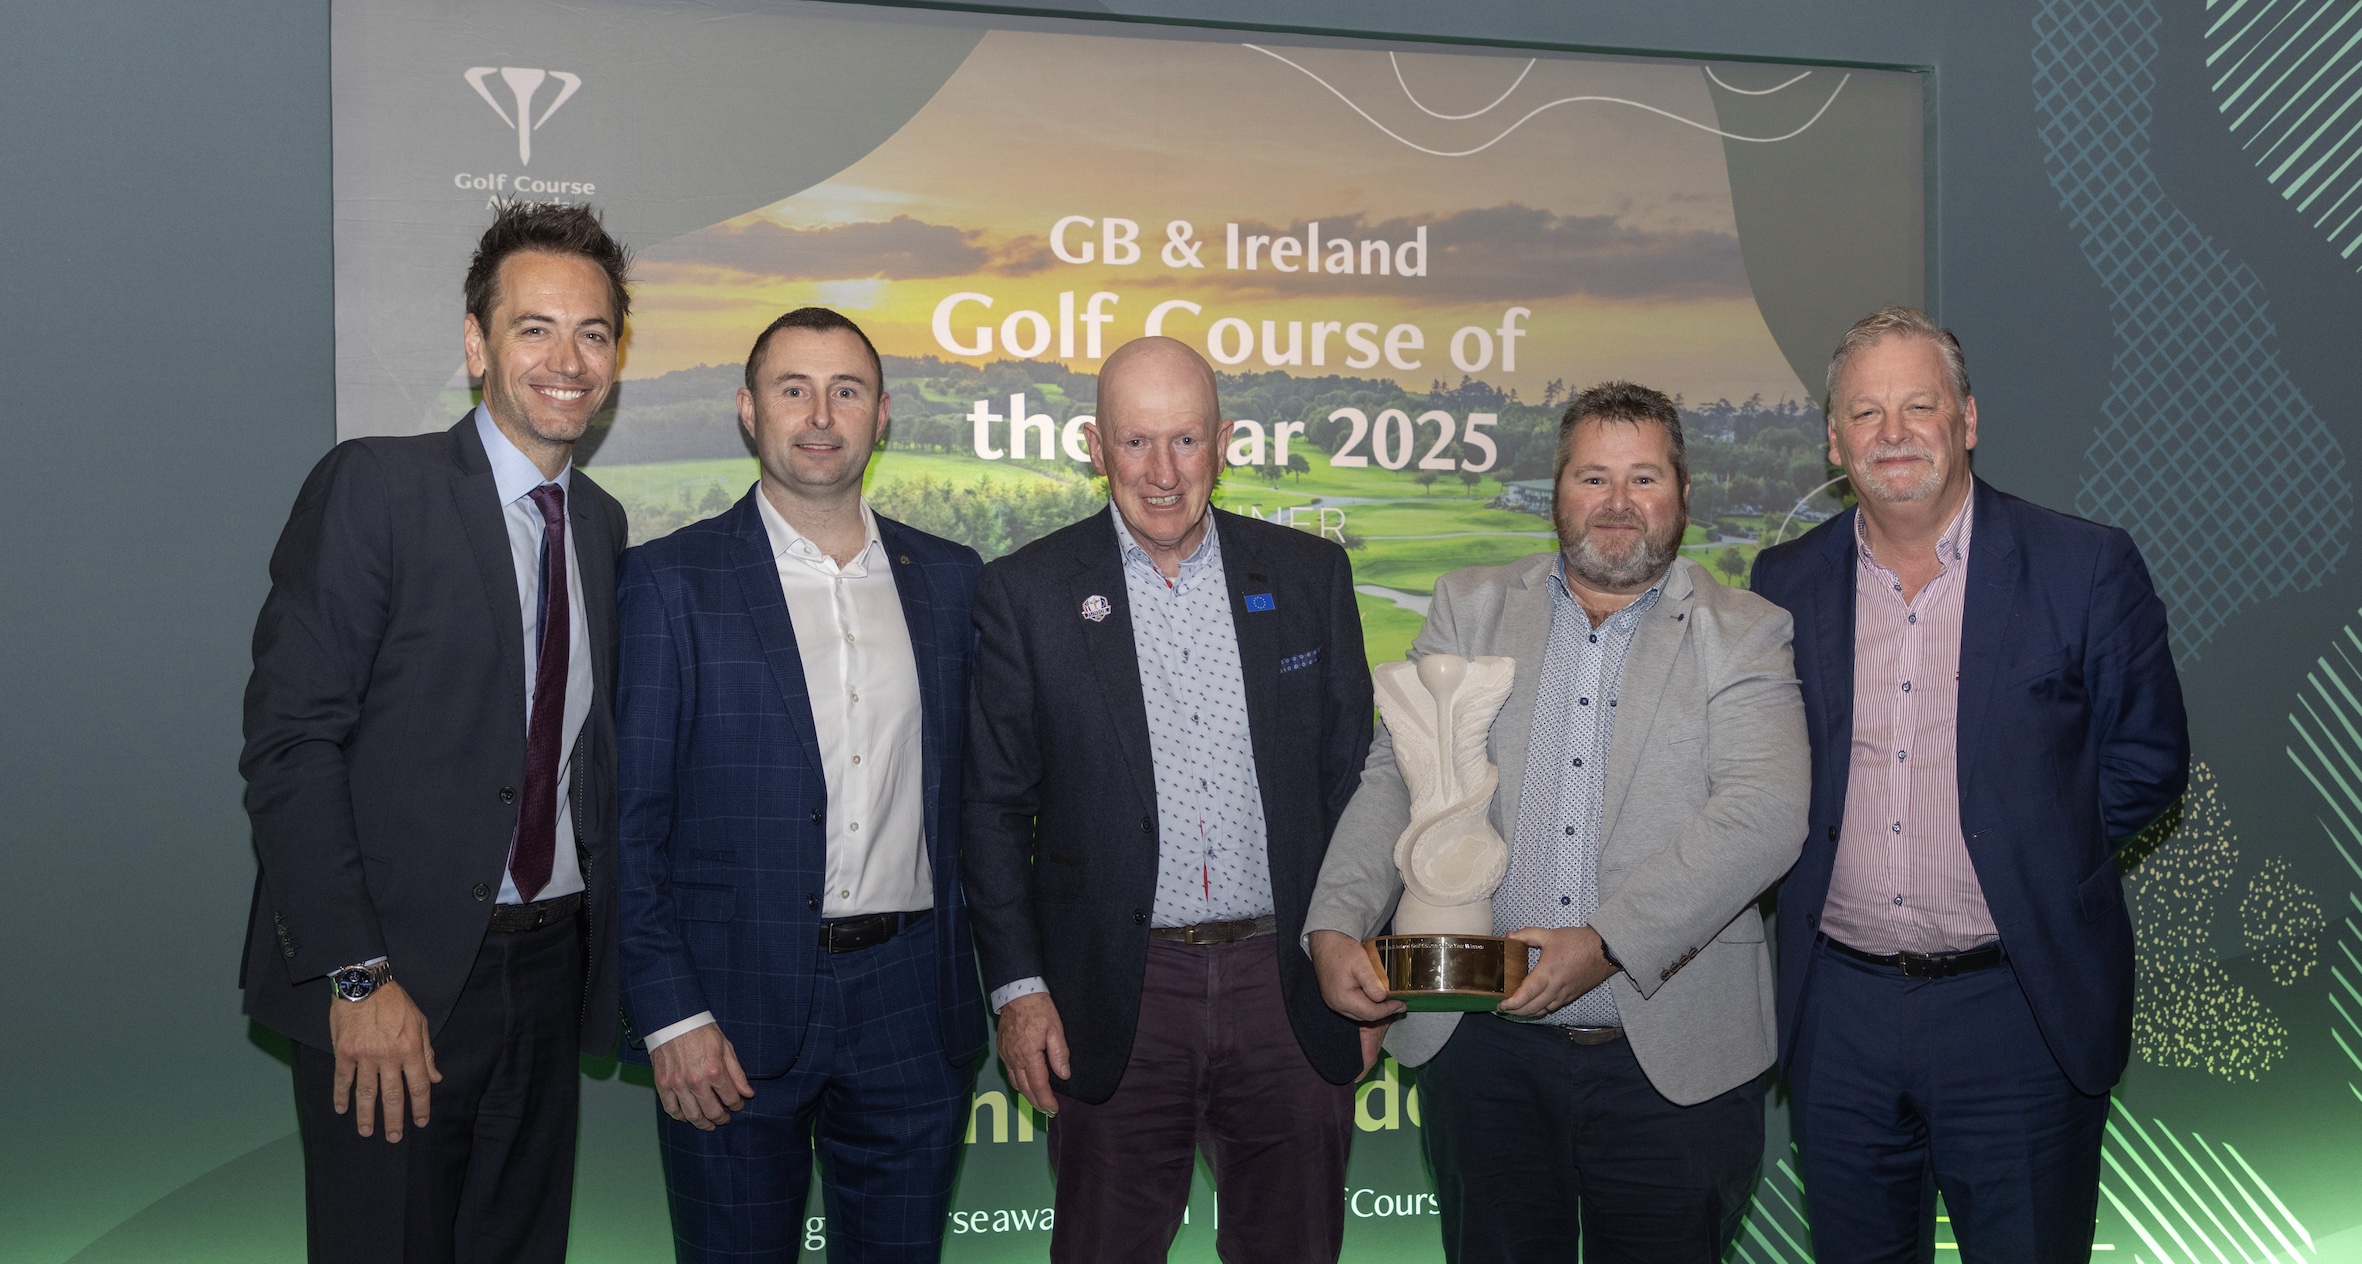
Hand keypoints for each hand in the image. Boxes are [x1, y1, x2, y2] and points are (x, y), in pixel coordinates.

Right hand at [327, 979, 439, 1141]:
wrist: (364, 983)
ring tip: (366, 1132)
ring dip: (366, 1115)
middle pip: (393, 1095)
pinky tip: (341, 1109)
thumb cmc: (396, 1002)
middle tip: (393, 1138)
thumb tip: (435, 1077)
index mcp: (411, 1049)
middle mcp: (389, 1056)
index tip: (421, 1122)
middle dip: (394, 1119)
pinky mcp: (344, 1052)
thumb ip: (427, 1052)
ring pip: (366, 1093)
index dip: (421, 1106)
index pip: (419, 1085)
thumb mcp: (420, 1022)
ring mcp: (364, 1056)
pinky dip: (341, 1096)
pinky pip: (342, 1079)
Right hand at [650, 1023, 754, 1130]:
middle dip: (722, 1118)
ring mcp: (677, 1085)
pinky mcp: (662, 1084)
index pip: (730, 1098)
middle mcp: (696, 1082)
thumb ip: (737, 1073)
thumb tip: (748, 1093)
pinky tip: (687, 1117)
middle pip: (712, 1111)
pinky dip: (680, 1117)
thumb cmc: (701, 1031)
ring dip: (703, 1124)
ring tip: (709, 1124)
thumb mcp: (725, 1047)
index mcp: (715, 1071)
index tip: (738, 1105)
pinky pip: (671, 1109)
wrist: (673, 1020)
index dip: (737, 1105)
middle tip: (725, 1119)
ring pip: (692, 1116)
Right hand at [996, 993, 1069, 1116]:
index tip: (1054, 1109)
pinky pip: (1009, 1072)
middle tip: (1048, 1111)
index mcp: (1029, 1055)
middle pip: (1025, 1088)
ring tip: (1038, 1100)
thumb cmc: (1039, 1009)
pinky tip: (1025, 1083)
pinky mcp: (1002, 1049)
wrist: (1017, 993)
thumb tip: (1063, 1075)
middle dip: (1037, 1102)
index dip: (1046, 1100)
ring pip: (1015, 1082)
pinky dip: (1018, 1082)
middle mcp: (1014, 1058)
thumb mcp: (1056, 1029)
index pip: (1038, 1085)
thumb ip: (1059, 1054)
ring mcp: (1006, 1054)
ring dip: (1026, 1094)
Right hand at [1309, 930, 1403, 1075]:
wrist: (1325, 942)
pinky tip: (1374, 995)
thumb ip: (1371, 981)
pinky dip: (1365, 1004)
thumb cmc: (1342, 950)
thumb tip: (1382, 998)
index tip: (1402, 1004)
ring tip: (1389, 1000)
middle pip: (1365, 1016)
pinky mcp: (1334, 998)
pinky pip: (1352, 1007)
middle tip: (1399, 1002)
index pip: (1371, 1013)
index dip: (1388, 1010)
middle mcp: (1336, 1004)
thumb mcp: (1360, 962)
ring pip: (1359, 1014)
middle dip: (1383, 1011)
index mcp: (1343, 998)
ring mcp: (1333, 1002)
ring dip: (1374, 1009)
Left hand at [1496, 926, 1615, 1018]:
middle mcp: (1556, 987)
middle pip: (1532, 1007)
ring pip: (1543, 1010)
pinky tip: (1536, 1005)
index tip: (1501, 1005)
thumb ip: (1527, 935)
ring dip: (1528, 1013)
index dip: (1512, 1003)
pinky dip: (1542, 1009)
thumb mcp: (1550, 934)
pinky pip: (1554, 1007)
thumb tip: (1509, 936)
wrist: (1605, 950)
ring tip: (1517, 1009)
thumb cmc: (1578, 942)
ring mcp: (1565, 994)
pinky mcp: (1572, 996)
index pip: (1526, 994)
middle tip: (1504, 1009)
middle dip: (1516, 1011)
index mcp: (1548, 972)